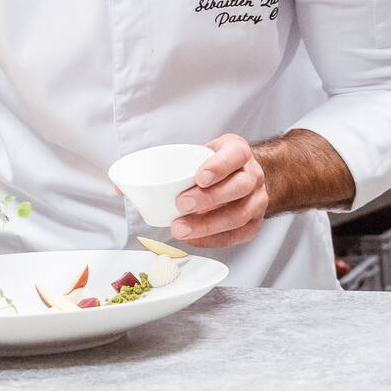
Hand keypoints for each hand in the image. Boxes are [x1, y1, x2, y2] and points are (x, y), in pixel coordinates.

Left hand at [170, 133, 268, 248]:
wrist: (245, 175)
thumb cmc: (217, 164)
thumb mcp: (203, 151)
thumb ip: (179, 162)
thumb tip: (132, 183)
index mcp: (240, 152)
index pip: (236, 155)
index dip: (219, 167)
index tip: (199, 178)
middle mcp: (253, 175)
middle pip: (238, 187)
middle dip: (209, 198)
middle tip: (181, 204)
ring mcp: (258, 200)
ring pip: (239, 214)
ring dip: (208, 225)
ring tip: (181, 229)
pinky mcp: (256, 222)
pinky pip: (238, 235)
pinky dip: (214, 239)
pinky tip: (193, 239)